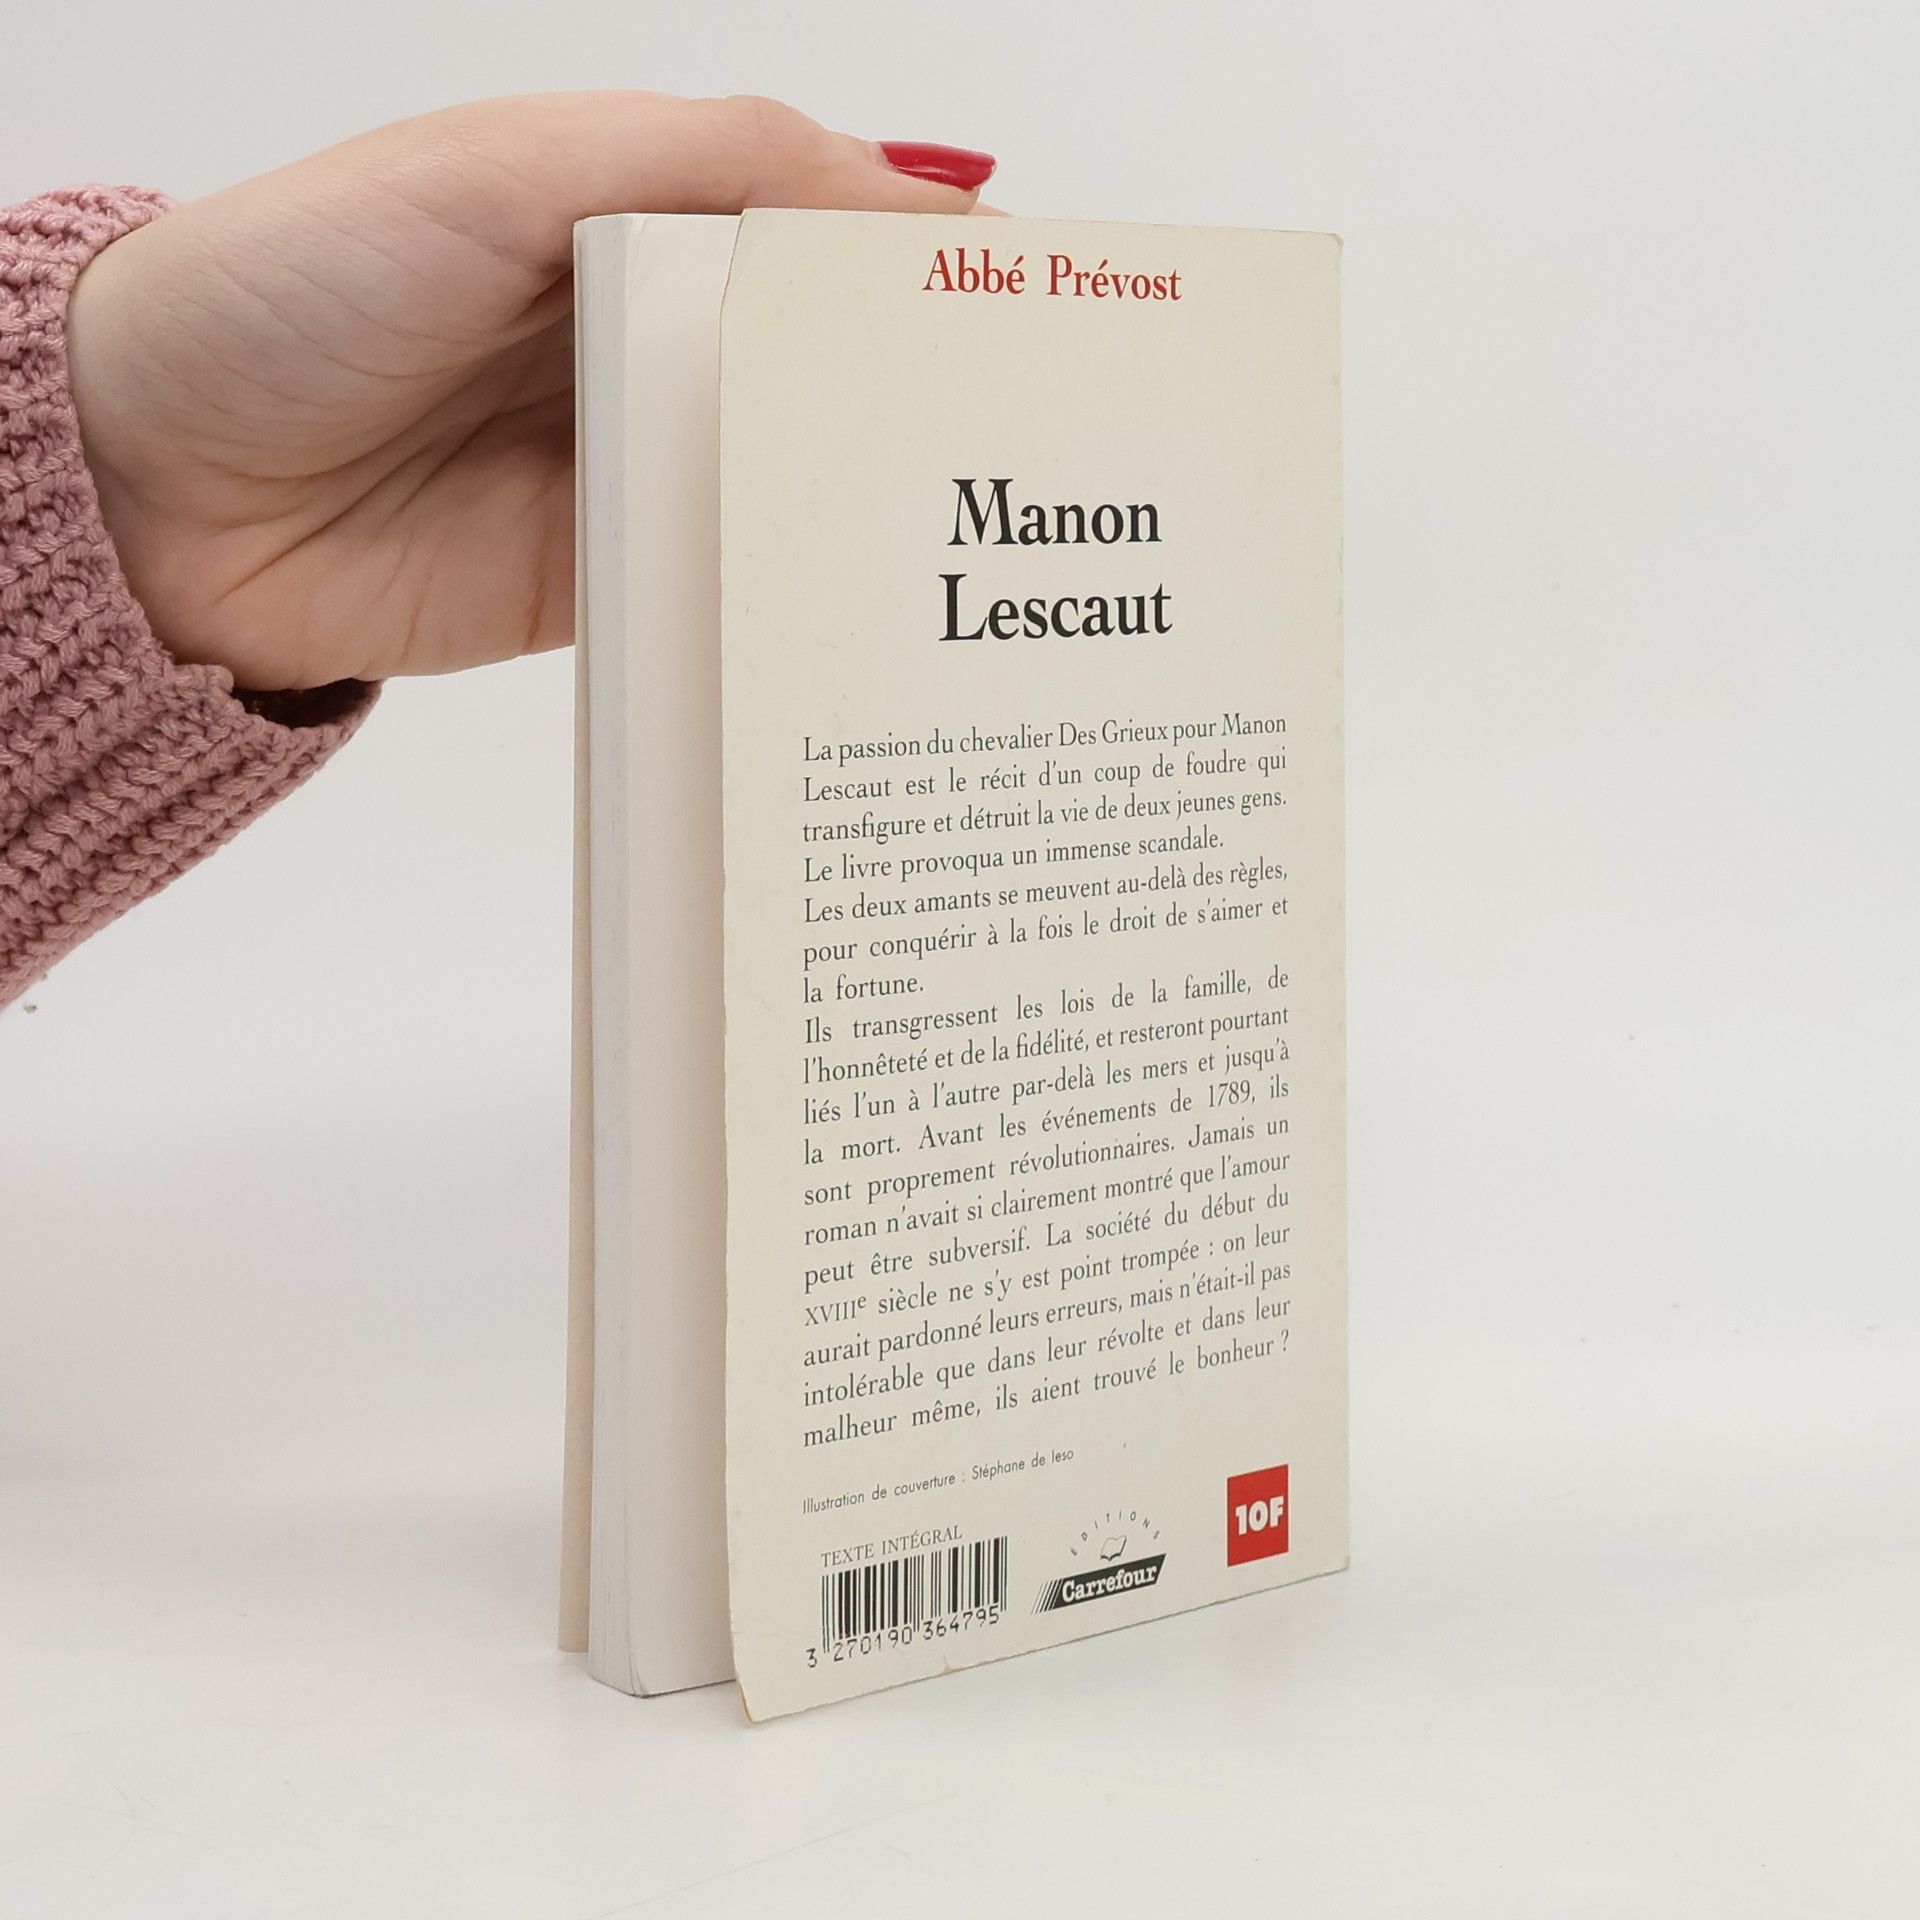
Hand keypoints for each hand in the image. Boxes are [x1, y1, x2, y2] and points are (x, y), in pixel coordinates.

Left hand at [66, 95, 996, 689]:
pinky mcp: (603, 583)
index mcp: (635, 219)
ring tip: (999, 544)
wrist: (153, 487)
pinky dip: (790, 602)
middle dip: (933, 405)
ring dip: (874, 514)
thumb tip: (913, 190)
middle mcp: (643, 343)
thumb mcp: (509, 172)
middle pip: (825, 372)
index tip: (1056, 308)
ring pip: (788, 487)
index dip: (935, 268)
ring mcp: (625, 468)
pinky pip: (722, 588)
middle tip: (1065, 449)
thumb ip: (710, 162)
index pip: (823, 235)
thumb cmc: (299, 290)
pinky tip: (873, 617)